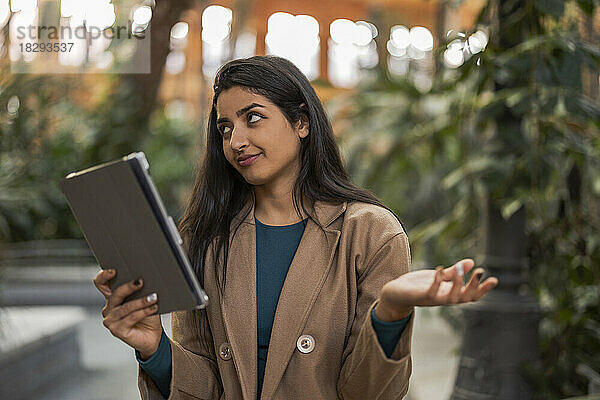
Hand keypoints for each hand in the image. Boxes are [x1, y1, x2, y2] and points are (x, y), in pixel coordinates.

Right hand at [93, 268, 162, 359]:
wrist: (152, 336)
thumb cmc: (148, 315)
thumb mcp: (144, 299)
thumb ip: (140, 290)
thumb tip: (144, 279)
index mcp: (112, 298)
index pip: (100, 284)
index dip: (103, 276)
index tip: (114, 271)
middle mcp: (109, 308)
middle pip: (115, 294)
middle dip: (128, 287)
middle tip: (141, 282)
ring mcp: (111, 320)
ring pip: (125, 307)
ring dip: (141, 301)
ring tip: (153, 297)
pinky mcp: (117, 330)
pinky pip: (131, 318)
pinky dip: (143, 312)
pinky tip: (153, 308)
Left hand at [375, 259, 498, 321]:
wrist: (394, 293)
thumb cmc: (417, 286)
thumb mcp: (438, 277)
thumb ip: (453, 272)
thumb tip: (471, 262)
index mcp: (449, 294)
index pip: (471, 295)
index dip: (483, 289)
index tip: (494, 280)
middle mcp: (443, 299)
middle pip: (464, 298)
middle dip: (474, 287)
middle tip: (481, 272)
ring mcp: (432, 299)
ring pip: (451, 298)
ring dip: (457, 284)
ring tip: (460, 270)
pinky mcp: (420, 296)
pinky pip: (431, 293)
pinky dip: (436, 282)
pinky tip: (439, 270)